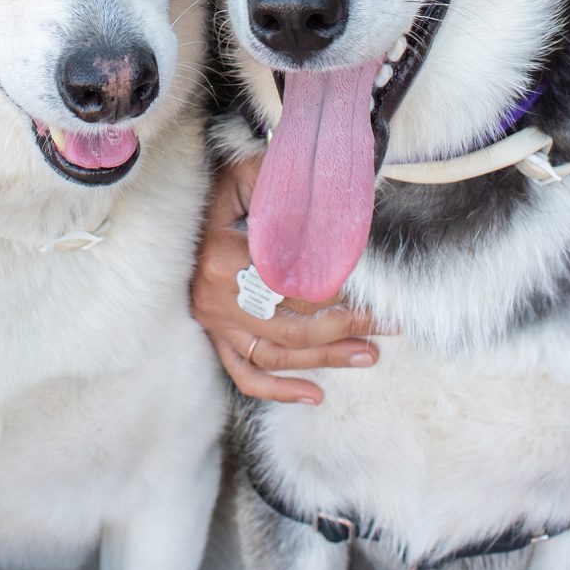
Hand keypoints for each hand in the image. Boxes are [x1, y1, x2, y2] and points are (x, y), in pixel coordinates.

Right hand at [191, 154, 392, 403]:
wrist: (180, 199)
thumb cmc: (226, 184)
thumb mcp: (253, 174)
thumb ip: (291, 190)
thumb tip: (343, 208)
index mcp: (224, 259)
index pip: (295, 290)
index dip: (339, 294)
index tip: (376, 291)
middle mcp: (216, 298)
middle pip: (291, 328)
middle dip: (346, 328)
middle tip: (389, 325)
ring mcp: (213, 321)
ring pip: (275, 355)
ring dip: (324, 360)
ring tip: (369, 354)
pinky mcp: (214, 333)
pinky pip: (244, 372)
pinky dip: (278, 389)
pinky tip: (315, 395)